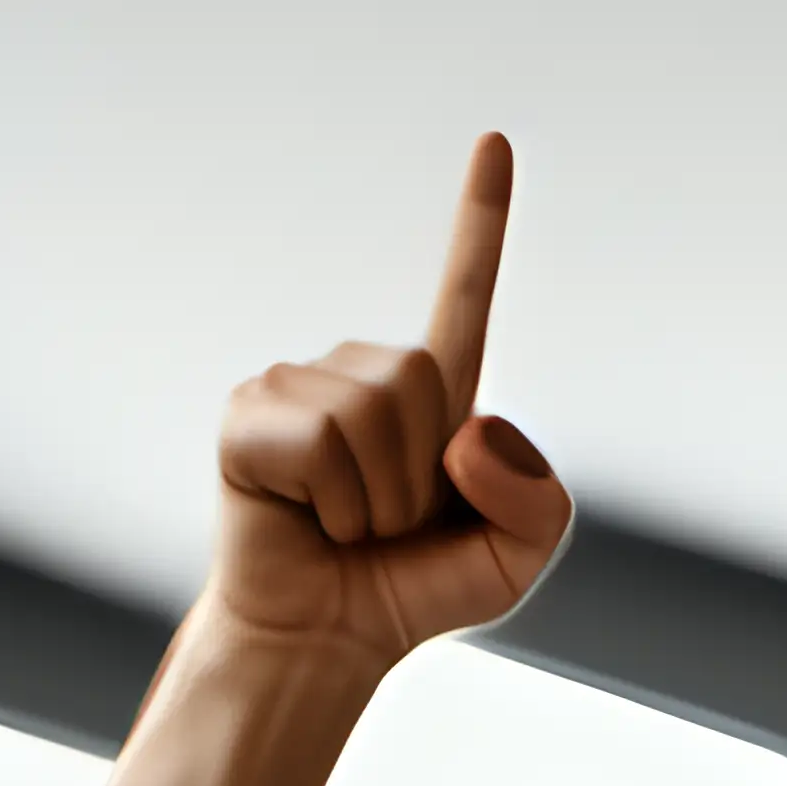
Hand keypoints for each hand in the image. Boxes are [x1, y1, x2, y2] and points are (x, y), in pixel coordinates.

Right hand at [193, 133, 574, 685]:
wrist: (324, 643)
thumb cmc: (411, 592)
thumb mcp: (514, 558)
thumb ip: (538, 498)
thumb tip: (463, 433)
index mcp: (430, 395)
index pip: (464, 297)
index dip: (482, 221)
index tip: (496, 142)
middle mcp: (360, 374)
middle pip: (423, 375)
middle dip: (423, 475)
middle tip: (390, 522)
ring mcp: (296, 389)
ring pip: (372, 412)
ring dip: (378, 498)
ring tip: (351, 526)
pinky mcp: (248, 419)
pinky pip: (321, 440)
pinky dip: (334, 501)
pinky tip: (308, 519)